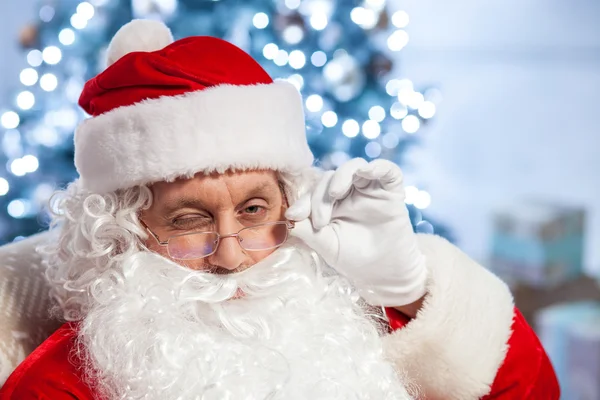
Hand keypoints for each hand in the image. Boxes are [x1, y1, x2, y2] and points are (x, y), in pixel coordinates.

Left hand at [286, 158, 426, 306]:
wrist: (383, 272)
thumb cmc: (353, 258)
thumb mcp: (327, 245)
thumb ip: (308, 230)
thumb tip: (288, 217)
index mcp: (331, 202)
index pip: (314, 191)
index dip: (304, 201)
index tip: (294, 215)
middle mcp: (350, 191)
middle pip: (330, 177)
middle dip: (320, 197)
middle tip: (320, 223)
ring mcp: (370, 189)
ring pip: (354, 167)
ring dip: (342, 175)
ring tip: (334, 193)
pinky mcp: (391, 191)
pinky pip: (387, 170)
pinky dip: (378, 167)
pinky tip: (368, 171)